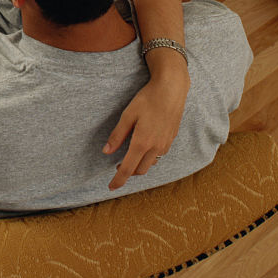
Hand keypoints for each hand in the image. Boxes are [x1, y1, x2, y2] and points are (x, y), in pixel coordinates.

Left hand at [102, 64, 188, 188]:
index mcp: (142, 142)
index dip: (118, 180)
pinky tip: (144, 146)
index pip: (127, 168)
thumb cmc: (147, 100)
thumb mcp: (128, 115)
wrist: (171, 90)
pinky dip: (149, 156)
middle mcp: (155, 147)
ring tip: (130, 156)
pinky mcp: (171, 139)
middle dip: (128, 172)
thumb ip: (117, 135)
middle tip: (117, 167)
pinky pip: (159, 154)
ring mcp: (165, 144)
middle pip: (140, 170)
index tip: (111, 187)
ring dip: (140, 165)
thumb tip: (106, 151)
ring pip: (151, 163)